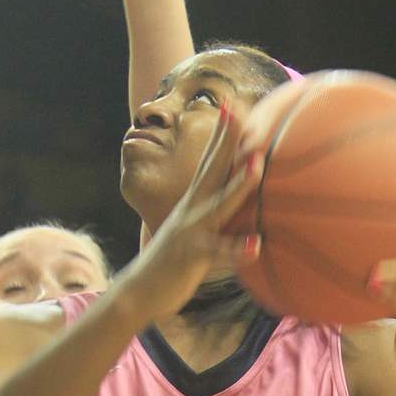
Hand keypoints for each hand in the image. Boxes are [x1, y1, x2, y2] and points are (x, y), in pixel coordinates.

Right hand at [118, 104, 261, 322]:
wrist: (138, 292)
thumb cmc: (170, 266)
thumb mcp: (192, 235)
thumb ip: (209, 220)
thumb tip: (224, 210)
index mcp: (193, 204)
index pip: (208, 161)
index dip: (219, 133)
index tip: (230, 104)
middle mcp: (192, 211)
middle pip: (212, 168)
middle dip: (225, 139)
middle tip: (237, 108)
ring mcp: (192, 232)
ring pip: (219, 204)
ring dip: (238, 184)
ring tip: (258, 164)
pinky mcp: (194, 257)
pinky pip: (219, 253)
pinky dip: (237, 249)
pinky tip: (256, 246)